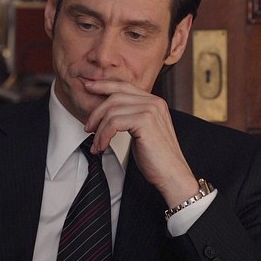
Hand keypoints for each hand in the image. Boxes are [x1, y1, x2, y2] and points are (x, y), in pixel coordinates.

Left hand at [83, 80, 199, 206]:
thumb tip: (106, 112)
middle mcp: (154, 102)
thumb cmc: (156, 158)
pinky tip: (102, 147)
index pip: (125, 86)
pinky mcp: (145, 121)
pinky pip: (114, 123)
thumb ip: (130, 117)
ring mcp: (151, 110)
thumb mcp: (141, 131)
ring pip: (112, 110)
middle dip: (96, 112)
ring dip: (99, 129)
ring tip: (96, 144)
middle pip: (115, 96)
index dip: (104, 85)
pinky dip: (103, 136)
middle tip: (88, 128)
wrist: (172, 175)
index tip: (88, 86)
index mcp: (154, 102)